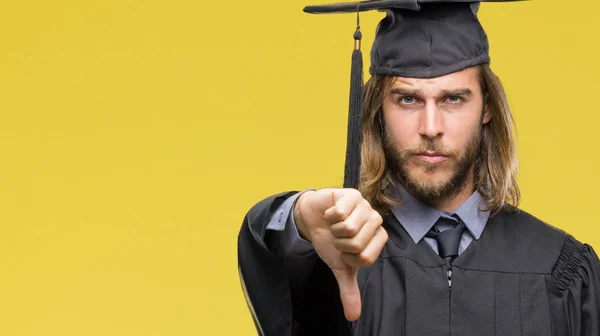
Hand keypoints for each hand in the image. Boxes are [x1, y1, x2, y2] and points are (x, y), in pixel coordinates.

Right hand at [293, 188, 387, 320]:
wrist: (313, 218)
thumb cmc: (330, 240)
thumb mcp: (339, 266)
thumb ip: (348, 289)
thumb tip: (353, 316)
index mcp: (377, 237)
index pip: (366, 257)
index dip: (349, 257)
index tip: (344, 252)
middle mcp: (375, 220)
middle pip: (357, 243)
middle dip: (340, 244)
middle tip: (337, 237)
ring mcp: (364, 205)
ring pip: (349, 227)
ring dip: (334, 230)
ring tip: (334, 225)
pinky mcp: (350, 194)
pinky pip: (340, 213)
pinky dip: (329, 217)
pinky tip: (330, 214)